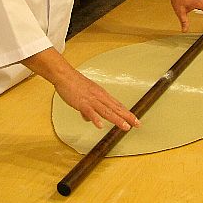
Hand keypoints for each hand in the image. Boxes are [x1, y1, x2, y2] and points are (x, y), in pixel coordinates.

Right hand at [22, 47, 139, 130]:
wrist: (65, 75)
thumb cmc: (74, 84)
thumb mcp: (85, 96)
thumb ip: (89, 108)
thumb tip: (89, 119)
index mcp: (102, 95)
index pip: (117, 105)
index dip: (127, 113)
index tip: (136, 120)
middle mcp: (100, 97)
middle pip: (116, 108)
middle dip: (127, 117)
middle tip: (138, 124)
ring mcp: (91, 100)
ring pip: (106, 111)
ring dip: (116, 119)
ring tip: (125, 127)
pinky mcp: (82, 102)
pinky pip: (90, 112)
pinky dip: (95, 119)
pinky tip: (100, 125)